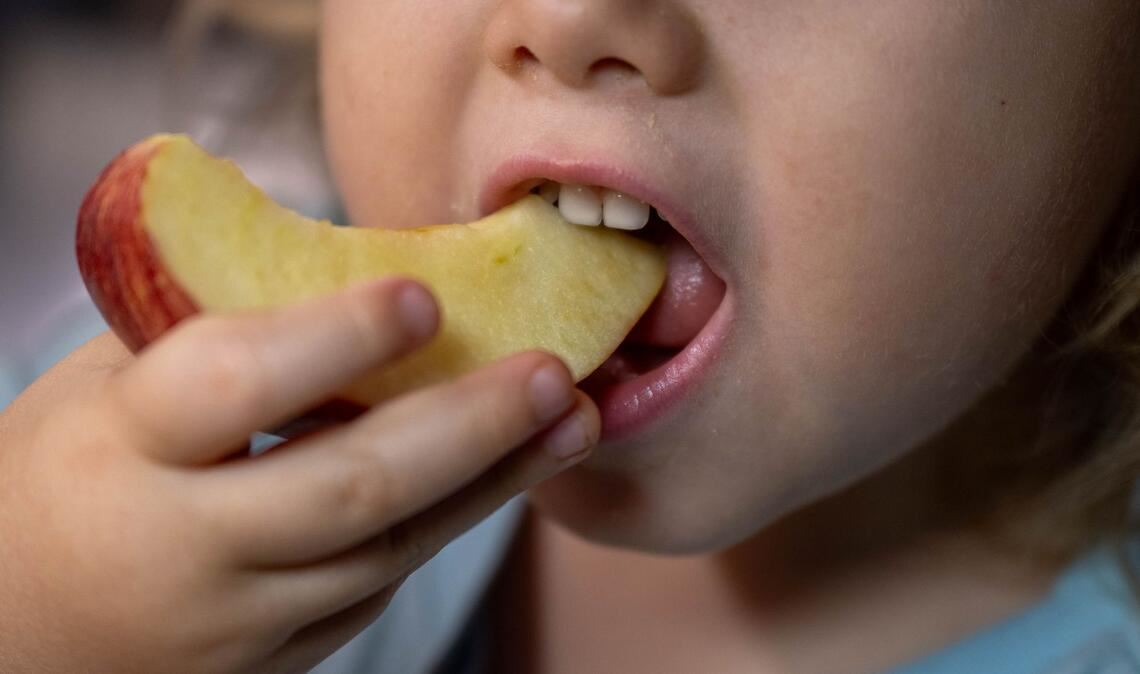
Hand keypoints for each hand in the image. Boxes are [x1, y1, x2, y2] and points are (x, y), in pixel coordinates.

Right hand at [0, 279, 597, 672]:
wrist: (19, 634)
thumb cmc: (61, 481)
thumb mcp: (102, 390)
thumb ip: (210, 334)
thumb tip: (351, 268)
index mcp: (121, 449)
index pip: (236, 385)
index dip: (335, 338)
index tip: (424, 296)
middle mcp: (185, 546)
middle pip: (350, 486)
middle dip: (467, 426)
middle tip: (552, 370)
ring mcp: (241, 618)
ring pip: (391, 544)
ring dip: (493, 480)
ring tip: (573, 419)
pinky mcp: (283, 657)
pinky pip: (384, 581)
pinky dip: (451, 520)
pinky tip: (510, 471)